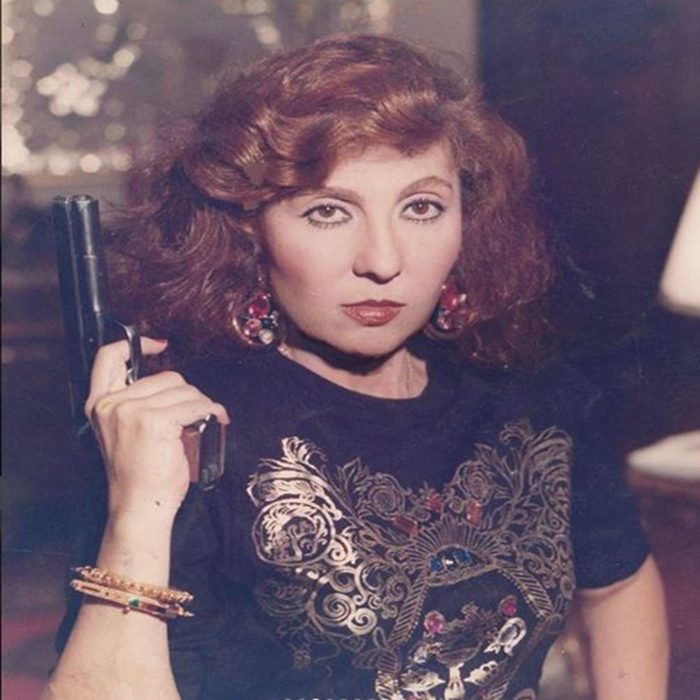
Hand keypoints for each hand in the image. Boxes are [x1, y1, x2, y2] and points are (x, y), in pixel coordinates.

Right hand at [84, 337, 229, 518]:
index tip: (158, 345)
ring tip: (203, 421)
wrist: (138, 506)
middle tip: (194, 414)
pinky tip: (216, 419)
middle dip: (187, 393)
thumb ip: (136, 404)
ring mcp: (132, 412)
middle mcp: (112, 405)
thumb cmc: (138, 475)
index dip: (135, 344)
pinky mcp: (155, 422)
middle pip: (165, 377)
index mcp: (100, 405)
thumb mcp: (125, 432)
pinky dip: (212, 410)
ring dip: (201, 403)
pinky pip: (196, 405)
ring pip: (184, 390)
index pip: (109, 358)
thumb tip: (171, 385)